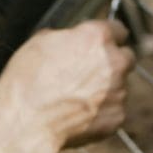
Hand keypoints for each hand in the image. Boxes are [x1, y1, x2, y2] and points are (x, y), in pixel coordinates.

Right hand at [0, 20, 134, 152]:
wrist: (26, 123)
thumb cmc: (28, 79)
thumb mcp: (40, 41)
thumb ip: (67, 36)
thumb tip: (71, 39)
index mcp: (97, 37)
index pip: (118, 29)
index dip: (108, 36)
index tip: (103, 42)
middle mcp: (114, 62)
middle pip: (126, 57)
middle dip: (112, 62)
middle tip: (89, 71)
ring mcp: (119, 92)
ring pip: (119, 85)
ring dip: (106, 88)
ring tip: (76, 96)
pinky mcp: (117, 117)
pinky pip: (114, 110)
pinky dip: (102, 111)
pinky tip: (79, 112)